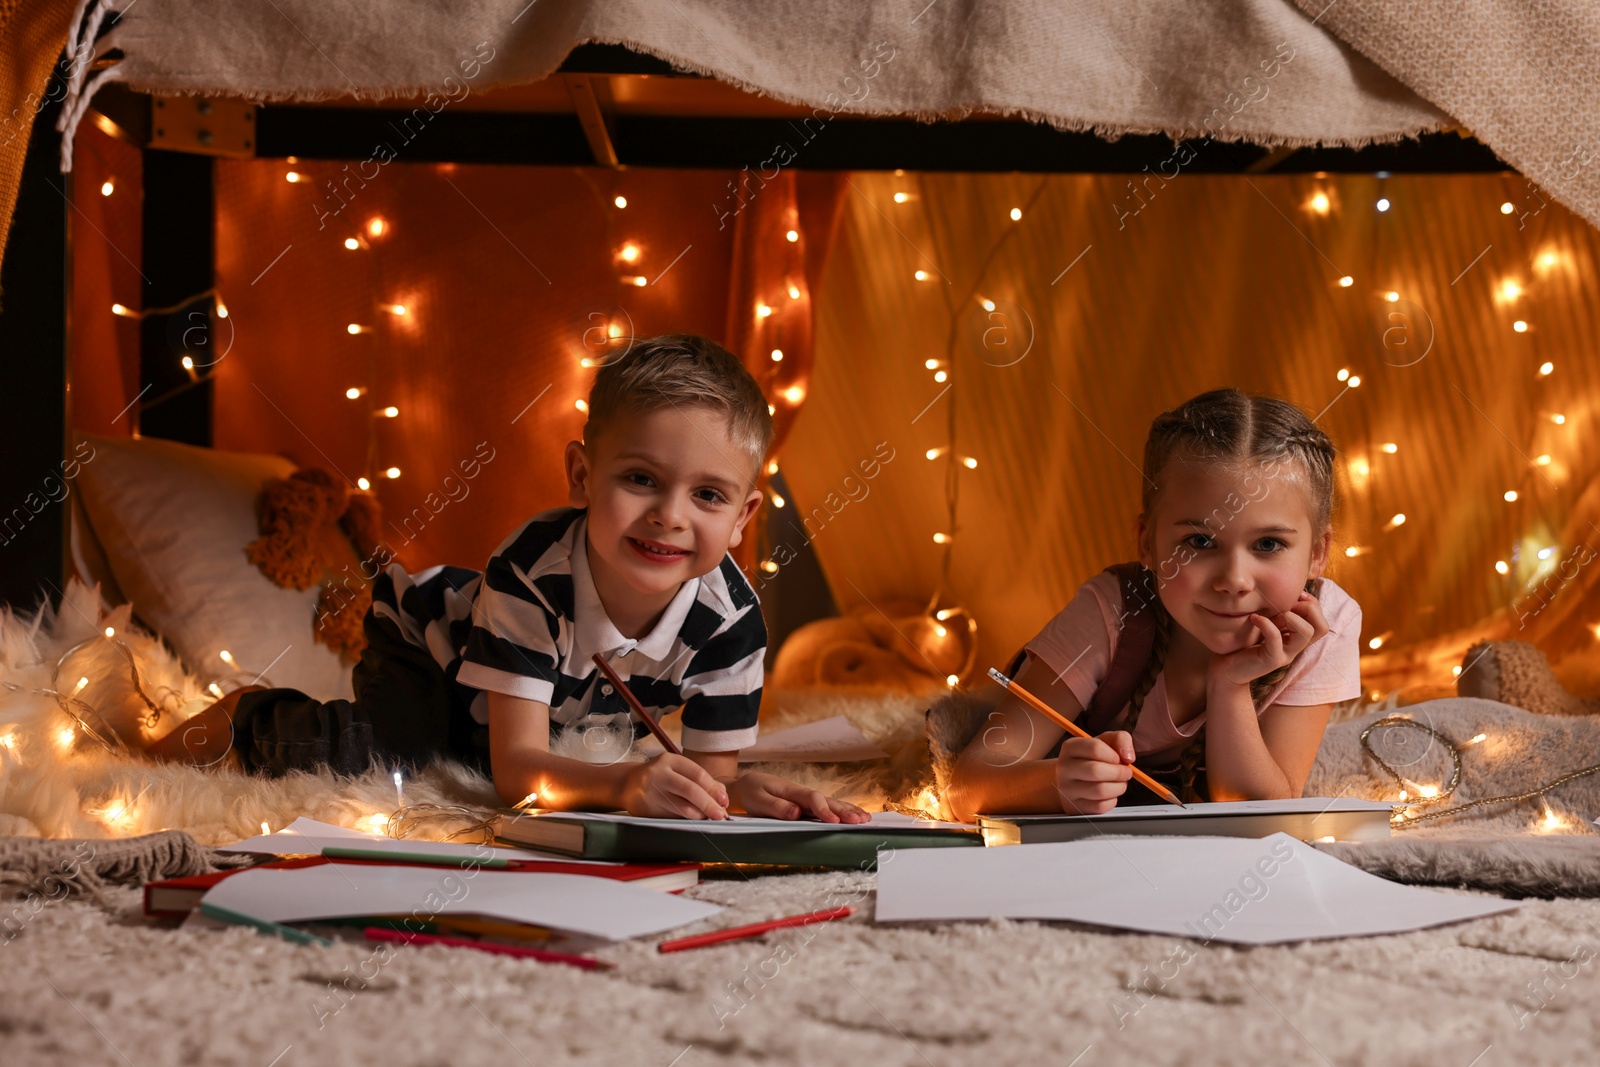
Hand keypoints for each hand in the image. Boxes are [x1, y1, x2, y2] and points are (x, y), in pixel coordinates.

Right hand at [619, 754, 729, 818]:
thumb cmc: (660, 776)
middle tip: (720, 814)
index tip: (724, 800)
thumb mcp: (676, 770)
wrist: (627, 784)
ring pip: (681, 807)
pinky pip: (672, 816)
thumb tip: (722, 794)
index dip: (713, 789)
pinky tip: (694, 820)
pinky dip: (687, 820)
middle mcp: (659, 774)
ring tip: (708, 818)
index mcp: (669, 760)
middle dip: (708, 804)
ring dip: (699, 815)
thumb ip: (698, 779)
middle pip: (690, 790)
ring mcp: (651, 792)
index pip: (697, 774)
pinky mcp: (647, 809)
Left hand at [725, 771, 870, 821]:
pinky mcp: (807, 805)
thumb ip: (776, 807)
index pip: (812, 799)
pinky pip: (828, 807)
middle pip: (827, 801)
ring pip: (831, 803)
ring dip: (848, 810)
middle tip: (861, 821)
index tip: (834, 822)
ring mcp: (807, 799)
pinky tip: (856, 816)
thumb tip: (795, 813)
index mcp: (792, 791)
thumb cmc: (752, 792)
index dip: (824, 810)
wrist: (747, 785)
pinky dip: (843, 811)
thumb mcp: (758, 800)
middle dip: (844, 811)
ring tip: (866, 819)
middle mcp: (803, 793)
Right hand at [1055, 730, 1133, 814]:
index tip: (1119, 758)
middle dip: (1119, 773)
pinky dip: (1112, 800)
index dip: (1114, 755)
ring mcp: (1067, 789)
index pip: (1095, 748)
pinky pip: (1100, 806)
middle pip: (1096, 771)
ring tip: (1119, 783)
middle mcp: (1064, 767)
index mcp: (1070, 747)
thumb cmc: (1093, 758)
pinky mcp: (1074, 807)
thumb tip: (1128, 757)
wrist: (1073, 779)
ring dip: (1119, 787)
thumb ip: (1120, 739)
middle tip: (1126, 773)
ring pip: (1100, 791)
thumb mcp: (1105, 742)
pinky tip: (1110, 794)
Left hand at [1210, 590, 1330, 688]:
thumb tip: (1287, 590)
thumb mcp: (1265, 622)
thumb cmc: (1244, 643)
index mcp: (1297, 637)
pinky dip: (1266, 623)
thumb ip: (1277, 611)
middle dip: (1306, 609)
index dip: (1312, 605)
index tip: (1294, 597)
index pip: (1321, 622)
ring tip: (1272, 616)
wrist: (1227, 668)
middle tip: (1285, 607)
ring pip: (1306, 633)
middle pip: (1321, 627)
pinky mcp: (1272, 660)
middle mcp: (1296, 646)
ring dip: (1290, 617)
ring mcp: (1286, 654)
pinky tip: (1254, 618)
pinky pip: (1276, 638)